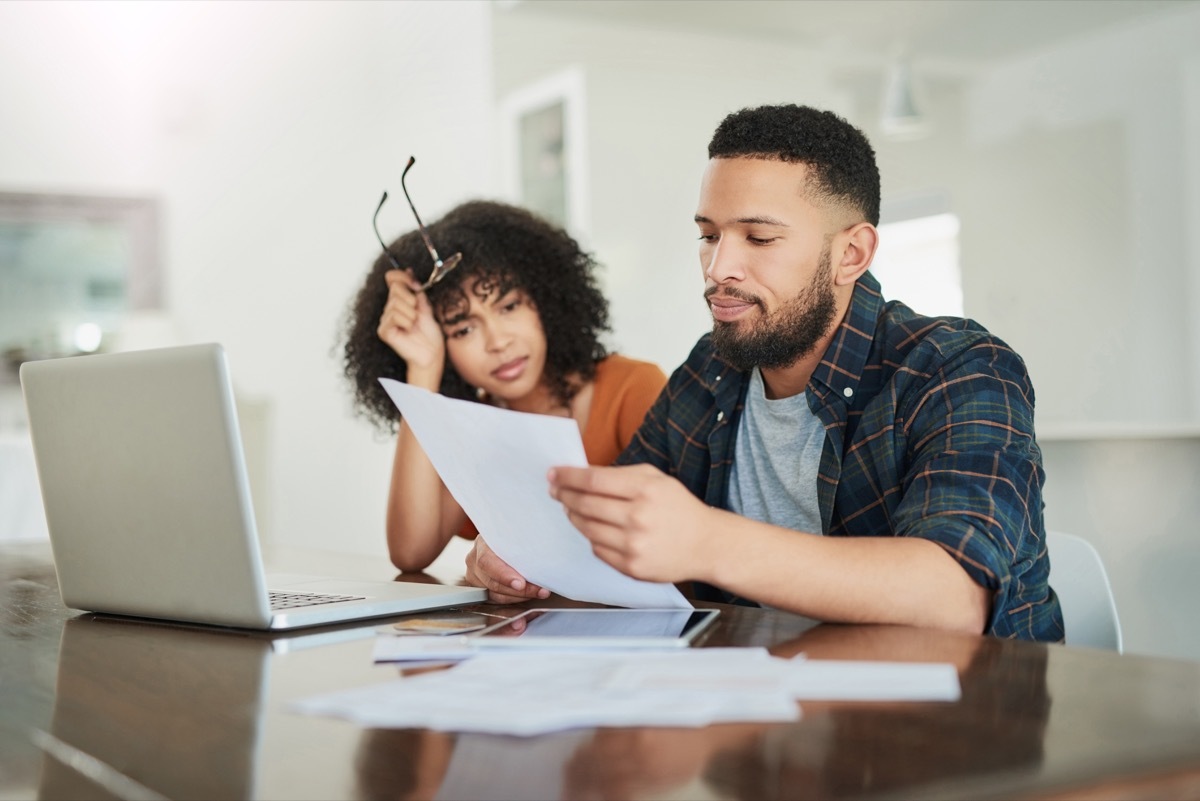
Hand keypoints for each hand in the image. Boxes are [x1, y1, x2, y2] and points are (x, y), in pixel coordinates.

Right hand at [376, 269, 444, 383]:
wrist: (432, 354)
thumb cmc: (430, 335)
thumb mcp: (426, 308)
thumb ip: (417, 292)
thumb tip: (409, 271)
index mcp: (400, 301)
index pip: (392, 279)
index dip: (402, 277)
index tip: (415, 284)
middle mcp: (390, 308)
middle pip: (396, 289)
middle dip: (411, 299)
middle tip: (418, 314)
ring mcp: (385, 320)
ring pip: (396, 303)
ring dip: (411, 314)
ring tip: (414, 325)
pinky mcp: (384, 331)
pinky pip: (394, 316)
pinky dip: (406, 322)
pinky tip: (408, 330)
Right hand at [464, 536, 549, 603]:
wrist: (506, 538)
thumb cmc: (514, 534)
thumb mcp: (516, 530)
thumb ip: (526, 536)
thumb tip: (550, 535)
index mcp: (483, 542)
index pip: (487, 561)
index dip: (503, 574)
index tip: (520, 583)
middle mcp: (475, 558)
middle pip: (492, 582)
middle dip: (519, 590)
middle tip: (540, 590)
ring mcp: (476, 575)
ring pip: (495, 594)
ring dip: (520, 597)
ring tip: (539, 592)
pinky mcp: (482, 588)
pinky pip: (498, 601)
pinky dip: (515, 602)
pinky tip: (528, 601)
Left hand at [548, 464, 714, 582]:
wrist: (706, 544)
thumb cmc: (678, 507)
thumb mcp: (655, 479)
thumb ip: (620, 474)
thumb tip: (580, 475)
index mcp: (644, 489)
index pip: (593, 481)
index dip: (568, 477)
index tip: (553, 474)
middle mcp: (638, 517)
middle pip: (585, 505)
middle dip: (564, 495)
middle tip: (555, 490)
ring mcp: (633, 545)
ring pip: (586, 528)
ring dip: (573, 516)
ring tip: (571, 507)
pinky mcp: (631, 567)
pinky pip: (597, 549)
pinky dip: (592, 537)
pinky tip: (594, 528)